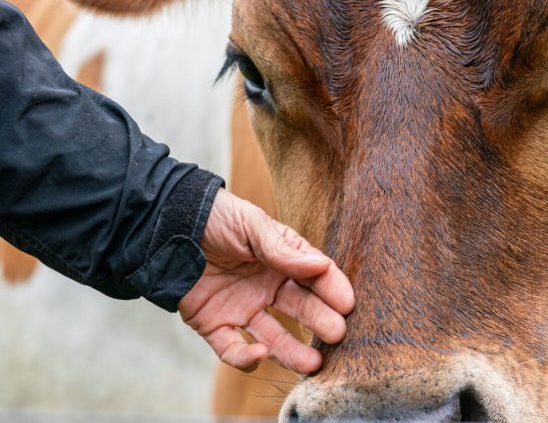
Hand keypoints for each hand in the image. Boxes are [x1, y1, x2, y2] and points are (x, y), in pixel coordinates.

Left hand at [179, 189, 354, 373]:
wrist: (166, 226)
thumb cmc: (216, 218)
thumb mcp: (252, 225)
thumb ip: (284, 250)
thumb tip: (321, 266)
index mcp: (281, 259)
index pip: (314, 277)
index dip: (332, 289)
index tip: (348, 304)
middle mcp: (267, 286)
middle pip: (300, 309)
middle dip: (320, 321)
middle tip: (338, 333)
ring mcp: (243, 308)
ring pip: (274, 336)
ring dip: (292, 351)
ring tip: (313, 363)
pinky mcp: (215, 325)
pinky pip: (233, 348)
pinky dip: (246, 356)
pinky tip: (260, 354)